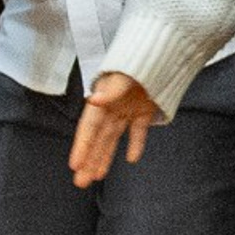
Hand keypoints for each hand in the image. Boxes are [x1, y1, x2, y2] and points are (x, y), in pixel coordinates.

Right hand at [68, 72, 161, 187]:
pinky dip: (136, 144)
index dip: (82, 146)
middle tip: (81, 182)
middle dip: (89, 160)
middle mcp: (111, 108)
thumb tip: (94, 99)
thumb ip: (110, 91)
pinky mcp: (144, 111)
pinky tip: (132, 159)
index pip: (89, 128)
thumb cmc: (137, 62)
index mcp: (102, 101)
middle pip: (98, 139)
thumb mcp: (122, 76)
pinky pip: (138, 131)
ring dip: (105, 157)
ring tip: (96, 177)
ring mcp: (127, 111)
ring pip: (113, 139)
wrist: (160, 52)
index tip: (74, 165)